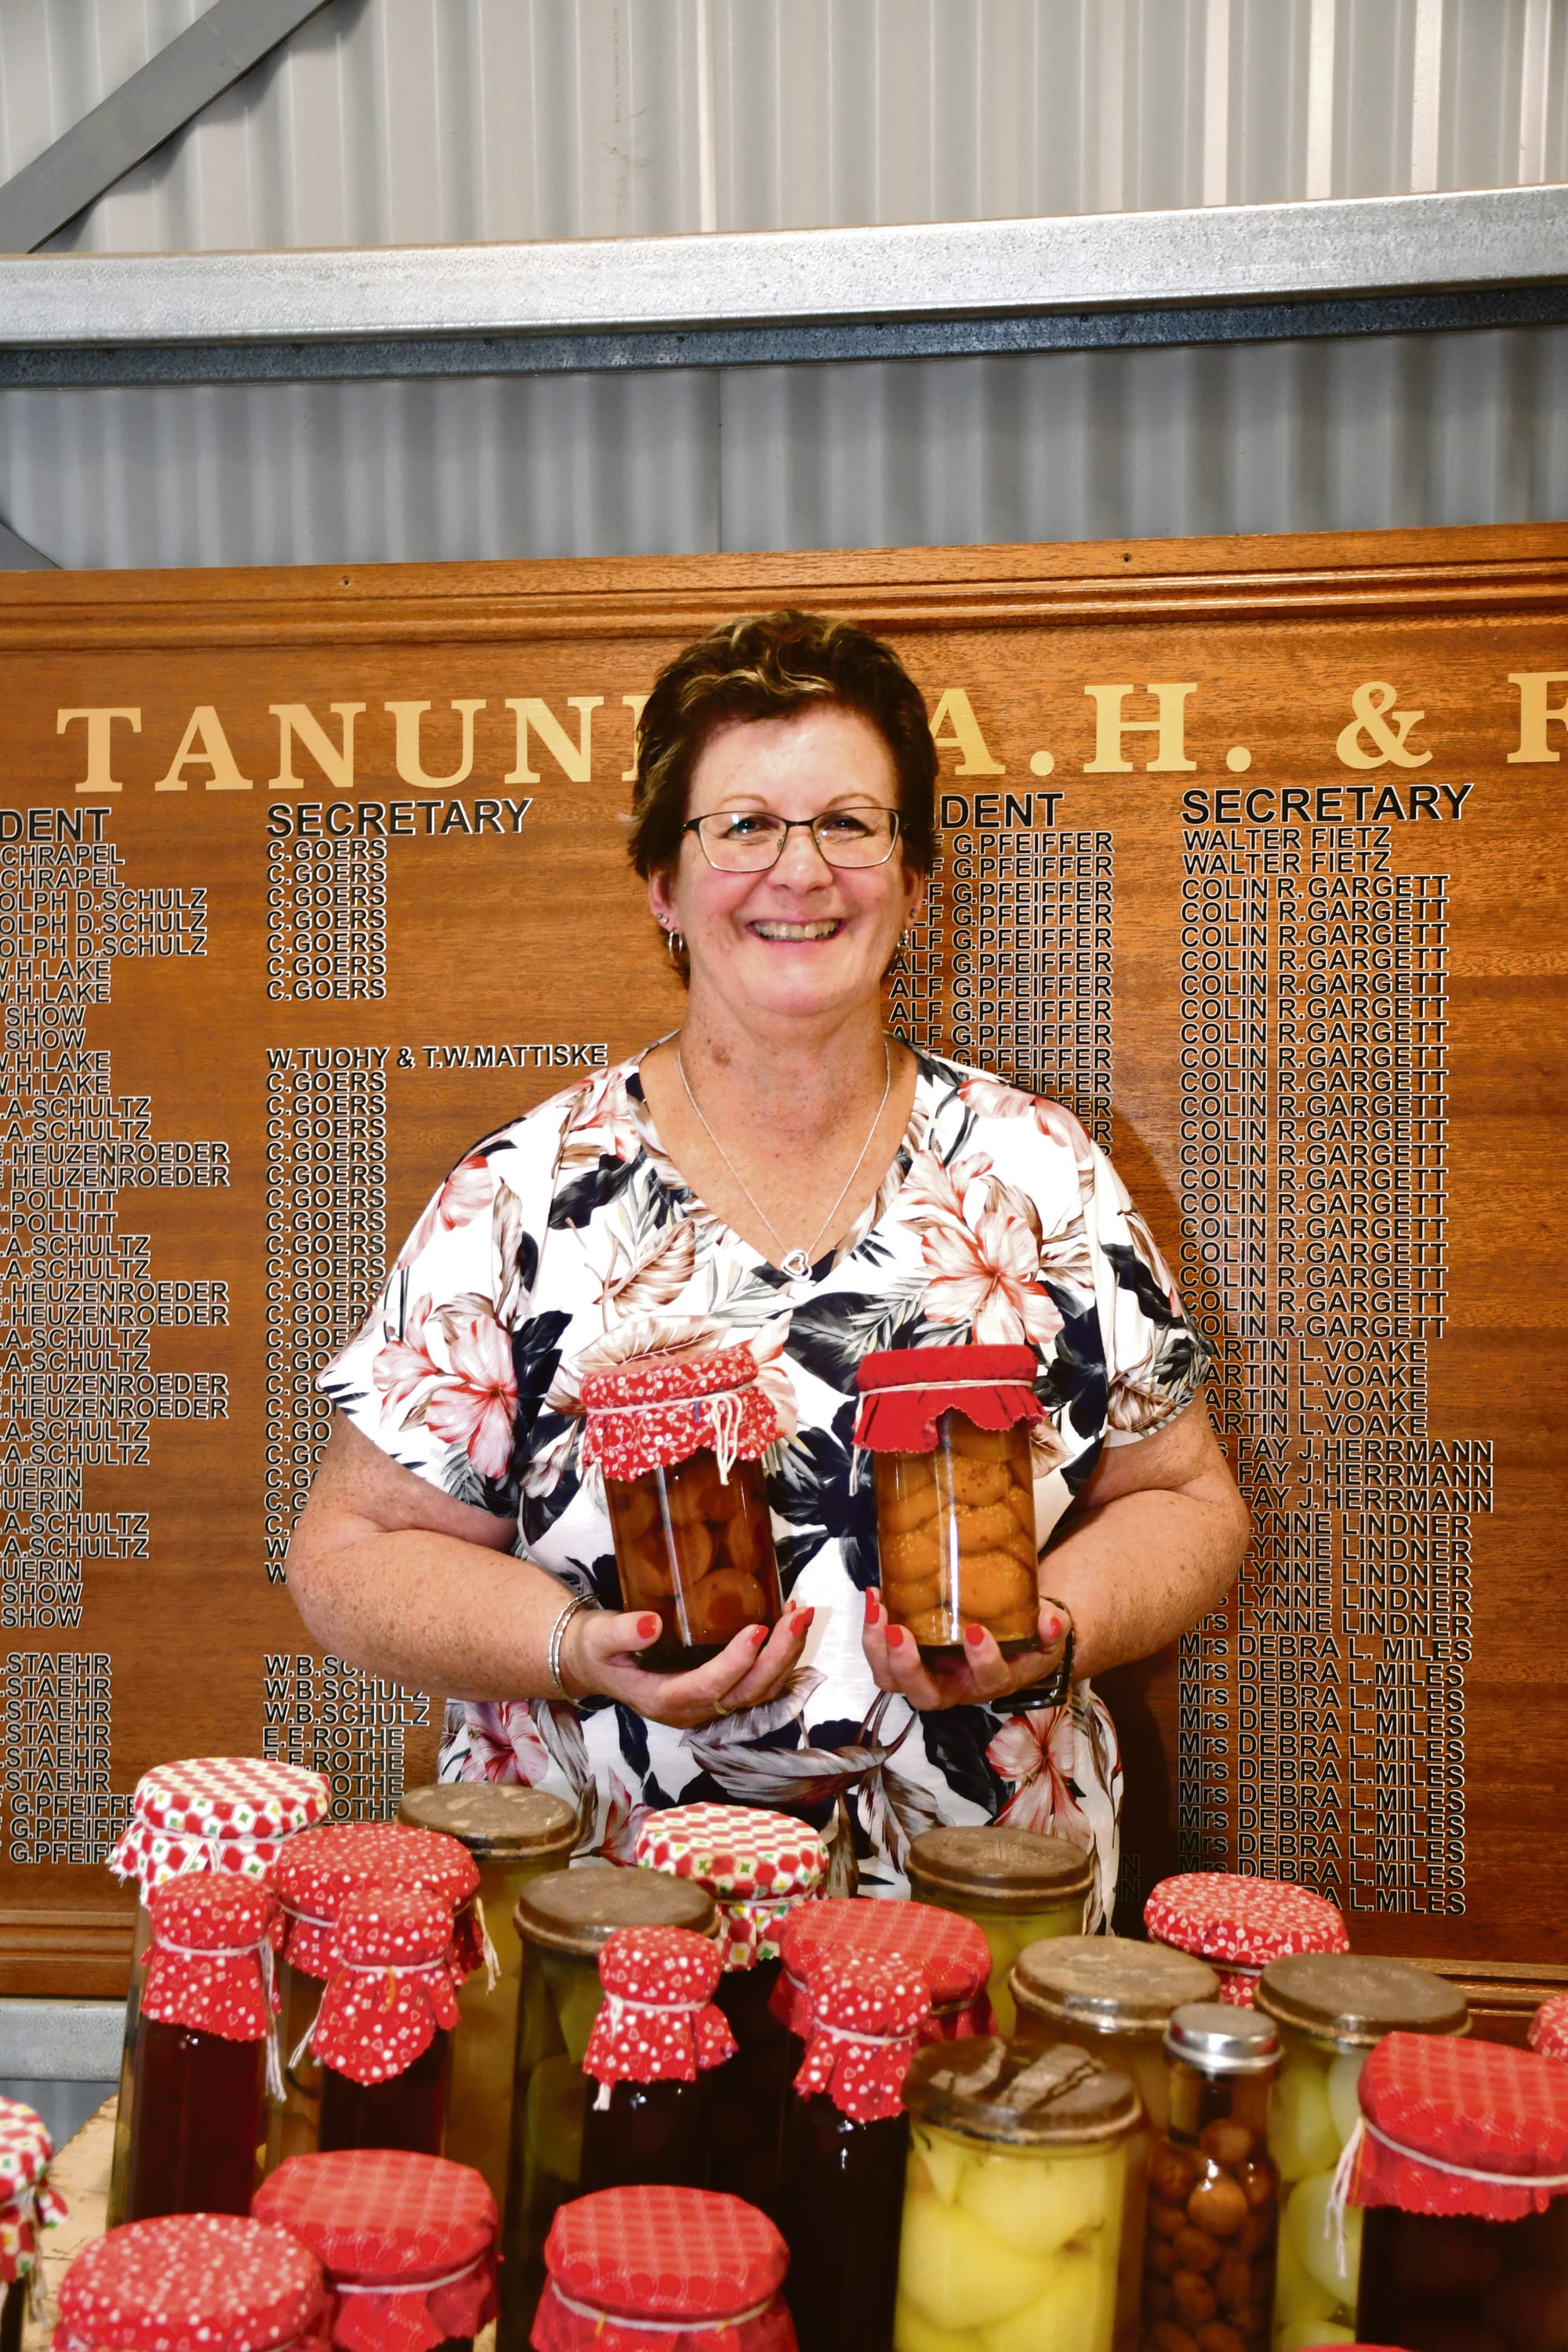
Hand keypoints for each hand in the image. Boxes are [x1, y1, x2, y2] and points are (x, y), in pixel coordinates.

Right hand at [559, 1605, 814, 1729]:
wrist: (596, 1664)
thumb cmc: (597, 1649)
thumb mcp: (598, 1638)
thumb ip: (621, 1632)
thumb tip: (651, 1624)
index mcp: (662, 1700)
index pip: (707, 1687)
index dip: (735, 1663)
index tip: (757, 1630)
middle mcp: (692, 1710)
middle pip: (745, 1693)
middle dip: (777, 1656)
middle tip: (797, 1616)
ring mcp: (709, 1704)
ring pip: (760, 1692)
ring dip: (787, 1656)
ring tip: (801, 1615)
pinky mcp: (720, 1692)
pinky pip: (759, 1684)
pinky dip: (780, 1657)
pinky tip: (791, 1626)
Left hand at [861, 1591, 1070, 1711]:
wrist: (1011, 1638)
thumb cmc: (1028, 1638)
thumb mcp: (1048, 1632)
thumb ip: (1052, 1626)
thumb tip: (1050, 1622)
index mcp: (994, 1681)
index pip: (989, 1680)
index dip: (981, 1660)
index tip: (975, 1631)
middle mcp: (957, 1687)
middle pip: (926, 1696)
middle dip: (907, 1667)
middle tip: (899, 1631)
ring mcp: (928, 1675)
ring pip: (894, 1682)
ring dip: (878, 1650)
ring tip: (877, 1610)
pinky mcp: (909, 1658)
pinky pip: (883, 1656)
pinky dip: (872, 1631)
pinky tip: (875, 1596)